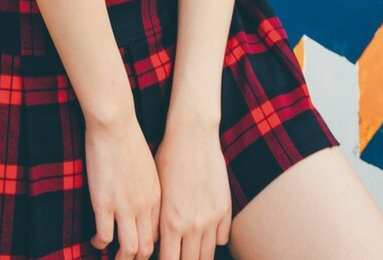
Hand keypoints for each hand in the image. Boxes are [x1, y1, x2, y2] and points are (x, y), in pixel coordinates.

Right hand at [86, 114, 160, 259]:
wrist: (115, 122)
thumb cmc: (128, 138)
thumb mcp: (148, 166)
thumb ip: (148, 189)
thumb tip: (142, 204)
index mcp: (157, 196)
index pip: (159, 235)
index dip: (150, 247)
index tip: (139, 248)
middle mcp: (144, 206)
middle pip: (148, 248)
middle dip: (138, 259)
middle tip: (127, 258)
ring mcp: (124, 206)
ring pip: (129, 249)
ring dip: (122, 258)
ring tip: (114, 257)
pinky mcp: (104, 203)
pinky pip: (105, 237)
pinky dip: (100, 244)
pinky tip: (96, 241)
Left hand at [153, 118, 230, 259]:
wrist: (192, 135)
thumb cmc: (168, 159)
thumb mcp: (157, 192)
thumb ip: (159, 222)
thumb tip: (159, 243)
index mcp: (171, 223)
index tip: (165, 258)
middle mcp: (192, 226)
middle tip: (179, 255)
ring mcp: (211, 219)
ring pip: (207, 256)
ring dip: (198, 256)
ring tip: (192, 251)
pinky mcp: (225, 209)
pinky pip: (222, 239)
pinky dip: (214, 240)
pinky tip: (206, 234)